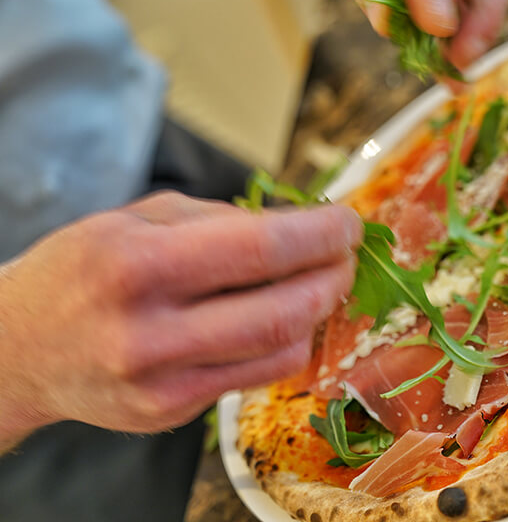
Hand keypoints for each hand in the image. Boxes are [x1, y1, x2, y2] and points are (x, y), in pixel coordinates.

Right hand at [0, 192, 360, 448]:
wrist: (17, 350)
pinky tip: (283, 316)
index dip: (320, 235)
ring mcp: (162, 383)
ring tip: (318, 282)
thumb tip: (300, 226)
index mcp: (138, 265)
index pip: (259, 248)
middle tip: (346, 254)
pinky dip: (286, 341)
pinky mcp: (172, 413)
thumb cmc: (80, 272)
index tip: (347, 223)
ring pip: (282, 349)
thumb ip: (221, 220)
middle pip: (283, 309)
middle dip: (334, 276)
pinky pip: (259, 375)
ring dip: (318, 311)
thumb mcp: (138, 220)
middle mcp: (150, 332)